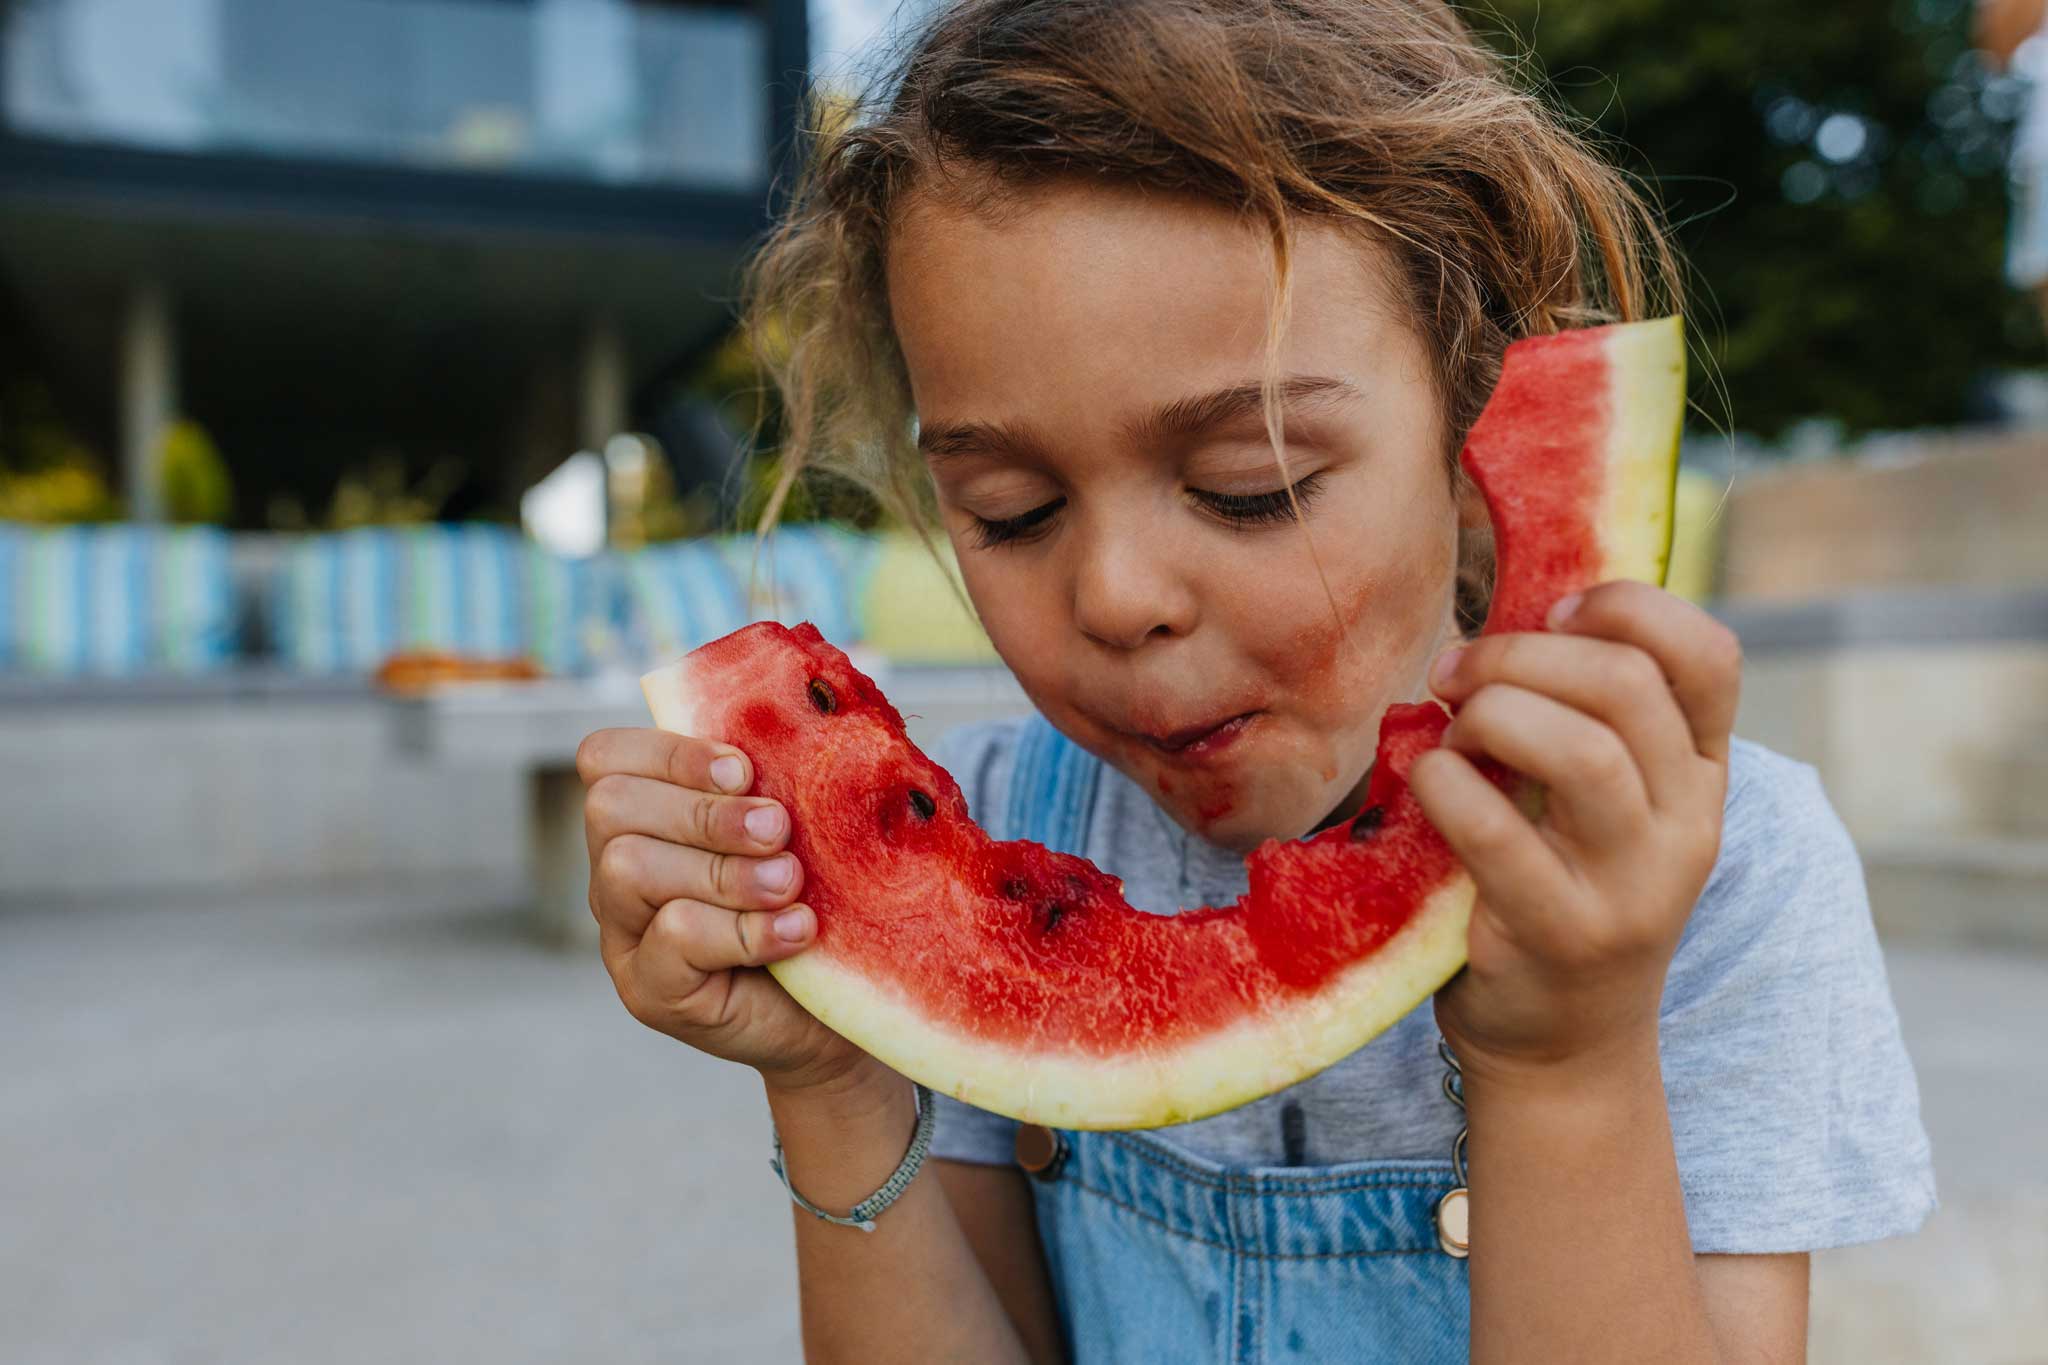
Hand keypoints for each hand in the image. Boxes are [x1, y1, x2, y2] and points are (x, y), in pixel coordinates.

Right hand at [577, 727, 877, 1093]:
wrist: (844, 1008)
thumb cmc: (822, 903)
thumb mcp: (801, 830)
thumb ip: (781, 779)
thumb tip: (805, 717)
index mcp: (645, 818)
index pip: (604, 758)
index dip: (669, 752)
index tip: (745, 770)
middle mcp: (616, 873)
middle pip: (610, 807)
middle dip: (704, 811)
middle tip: (779, 831)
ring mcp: (624, 936)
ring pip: (629, 867)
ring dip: (723, 869)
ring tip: (790, 884)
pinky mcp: (650, 992)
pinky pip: (674, 936)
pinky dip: (745, 928)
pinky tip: (796, 930)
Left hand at [1410, 581, 1742, 1077]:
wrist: (1562, 1047)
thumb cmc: (1563, 890)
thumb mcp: (1604, 804)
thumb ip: (1586, 717)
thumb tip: (1513, 614)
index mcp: (1703, 777)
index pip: (1709, 656)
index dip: (1628, 608)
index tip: (1552, 613)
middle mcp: (1686, 827)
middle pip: (1627, 687)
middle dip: (1522, 654)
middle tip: (1456, 671)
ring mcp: (1631, 886)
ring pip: (1580, 750)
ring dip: (1492, 712)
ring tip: (1449, 728)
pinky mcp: (1561, 934)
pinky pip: (1496, 831)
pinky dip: (1444, 783)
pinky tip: (1425, 781)